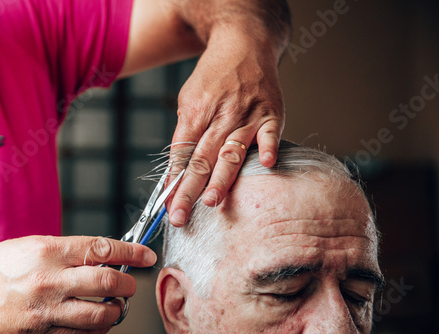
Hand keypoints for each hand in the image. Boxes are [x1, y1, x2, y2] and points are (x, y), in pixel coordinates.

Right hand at [0, 236, 155, 332]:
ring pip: (99, 316)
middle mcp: (49, 281)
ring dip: (116, 311)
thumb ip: (68, 251)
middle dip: (128, 284)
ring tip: (115, 305)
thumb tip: (103, 255)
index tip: (146, 256)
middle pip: (107, 283)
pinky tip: (95, 322)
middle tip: (130, 283)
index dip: (131, 252)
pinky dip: (96, 330)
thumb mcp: (32, 245)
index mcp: (48, 251)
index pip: (102, 248)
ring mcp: (45, 311)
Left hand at [168, 30, 284, 225]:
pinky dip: (268, 147)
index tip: (169, 207)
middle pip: (200, 160)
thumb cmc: (214, 77)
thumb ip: (187, 134)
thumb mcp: (188, 99)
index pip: (180, 155)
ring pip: (231, 151)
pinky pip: (270, 133)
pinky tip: (267, 165)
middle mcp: (219, 117)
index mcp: (194, 114)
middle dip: (188, 191)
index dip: (173, 183)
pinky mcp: (270, 114)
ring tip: (210, 201)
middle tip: (181, 218)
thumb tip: (178, 169)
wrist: (243, 44)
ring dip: (221, 177)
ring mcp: (246, 116)